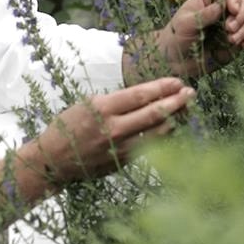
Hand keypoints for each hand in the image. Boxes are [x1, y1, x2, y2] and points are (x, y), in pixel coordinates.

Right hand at [0, 78, 194, 228]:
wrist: (52, 161)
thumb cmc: (68, 128)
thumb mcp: (87, 105)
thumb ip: (117, 102)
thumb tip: (149, 95)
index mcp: (101, 109)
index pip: (141, 95)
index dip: (163, 87)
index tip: (178, 81)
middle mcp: (112, 129)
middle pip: (154, 113)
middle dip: (177, 101)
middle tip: (191, 93)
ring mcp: (119, 148)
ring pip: (158, 133)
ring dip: (176, 119)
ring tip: (186, 108)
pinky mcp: (123, 162)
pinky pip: (151, 147)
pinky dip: (165, 135)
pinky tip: (172, 126)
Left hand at [123, 0, 243, 82]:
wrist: (174, 62)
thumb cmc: (175, 37)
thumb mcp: (184, 24)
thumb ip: (202, 15)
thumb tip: (220, 7)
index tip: (233, 10)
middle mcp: (225, 10)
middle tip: (229, 29)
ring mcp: (233, 26)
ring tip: (232, 40)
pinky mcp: (238, 42)